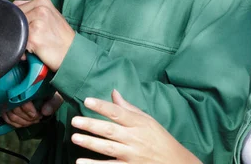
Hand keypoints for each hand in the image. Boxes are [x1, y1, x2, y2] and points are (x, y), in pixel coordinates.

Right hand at [2, 92, 63, 127]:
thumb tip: (44, 112)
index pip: (21, 99)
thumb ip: (54, 102)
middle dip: (27, 118)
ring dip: (22, 121)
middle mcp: (16, 87)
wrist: (47, 87)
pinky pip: (5, 116)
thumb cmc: (51, 91)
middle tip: (37, 119)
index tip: (38, 115)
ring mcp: (9, 95)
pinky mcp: (6, 103)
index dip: (29, 111)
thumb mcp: (57, 95)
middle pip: (15, 108)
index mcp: (28, 82)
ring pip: (9, 114)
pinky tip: (24, 123)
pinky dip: (14, 123)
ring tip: (32, 121)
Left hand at [14, 0, 74, 70]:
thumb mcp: (51, 15)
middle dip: (18, 31)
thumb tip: (13, 6)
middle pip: (14, 20)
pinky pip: (18, 43)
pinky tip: (33, 51)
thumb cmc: (61, 36)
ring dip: (20, 41)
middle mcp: (40, 10)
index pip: (17, 7)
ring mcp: (37, 23)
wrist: (72, 53)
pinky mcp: (33, 38)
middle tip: (32, 38)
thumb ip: (32, 8)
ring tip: (33, 45)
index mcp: (43, 1)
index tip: (29, 29)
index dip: (18, 21)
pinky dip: (22, 51)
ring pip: (16, 31)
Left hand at [70, 90, 201, 163]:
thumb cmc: (160, 139)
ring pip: (108, 148)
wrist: (176, 163)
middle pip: (110, 130)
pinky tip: (80, 162)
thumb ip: (129, 108)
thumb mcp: (148, 120)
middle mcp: (135, 138)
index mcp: (139, 123)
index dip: (102, 106)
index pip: (118, 113)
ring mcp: (132, 155)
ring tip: (74, 138)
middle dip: (91, 125)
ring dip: (90, 143)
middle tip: (75, 121)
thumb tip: (113, 92)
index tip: (87, 100)